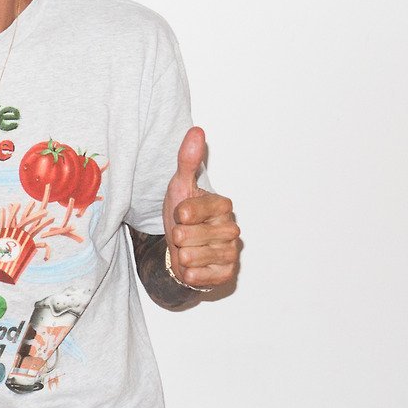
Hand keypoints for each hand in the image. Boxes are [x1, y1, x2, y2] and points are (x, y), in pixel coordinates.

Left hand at [162, 126, 240, 288]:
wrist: (182, 249)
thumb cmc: (183, 216)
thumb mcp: (180, 187)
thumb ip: (187, 160)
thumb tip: (197, 130)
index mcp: (222, 205)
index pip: (190, 210)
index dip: (178, 214)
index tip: (180, 214)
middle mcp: (231, 228)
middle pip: (188, 235)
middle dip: (176, 236)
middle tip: (182, 235)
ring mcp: (231, 252)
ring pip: (192, 256)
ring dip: (180, 254)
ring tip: (186, 249)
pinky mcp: (227, 274)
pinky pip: (198, 276)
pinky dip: (188, 273)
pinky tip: (193, 266)